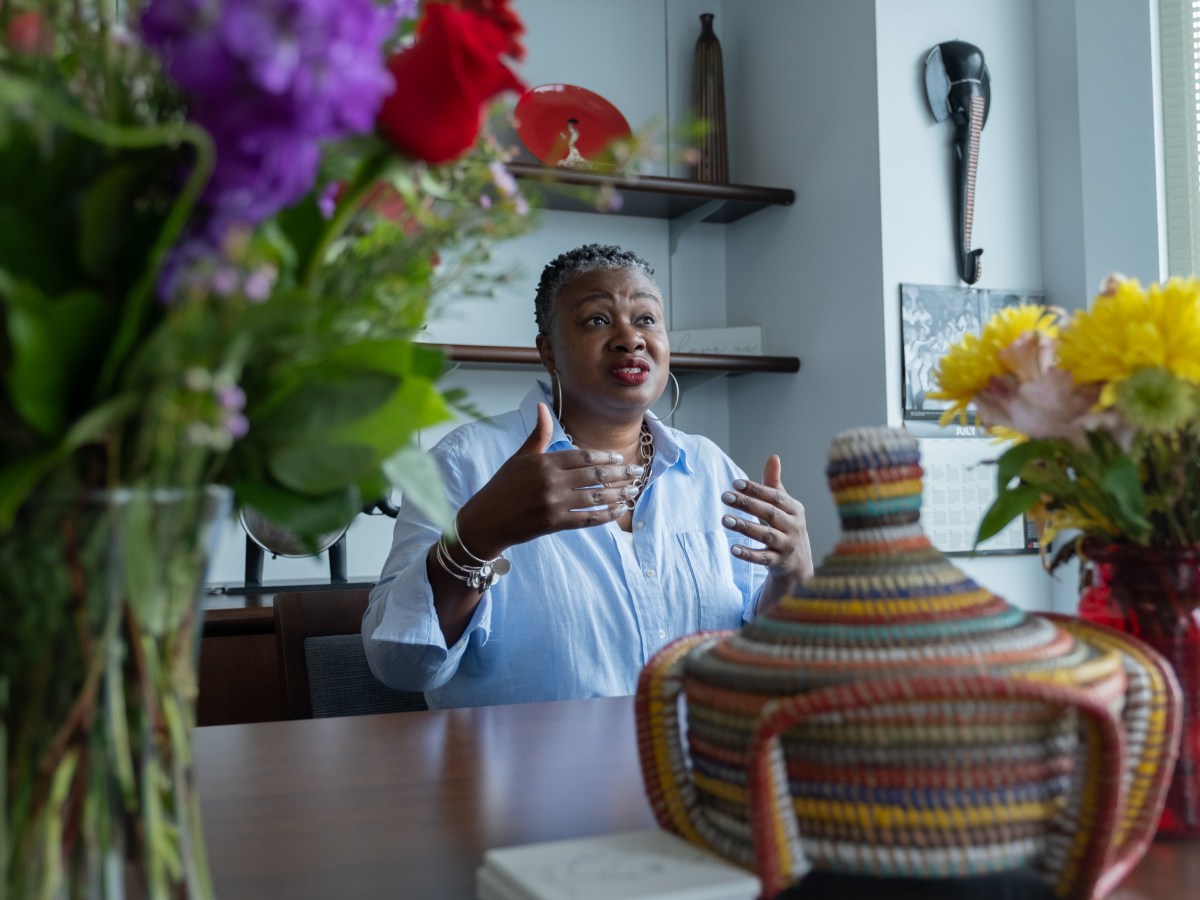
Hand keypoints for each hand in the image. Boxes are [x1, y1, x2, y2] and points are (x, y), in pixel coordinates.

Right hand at [455, 403, 643, 556]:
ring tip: (634, 491)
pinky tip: (618, 511)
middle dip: (619, 474)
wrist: (485, 521)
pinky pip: (587, 519)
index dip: (603, 458)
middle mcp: (551, 481)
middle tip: (637, 472)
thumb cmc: (502, 487)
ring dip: (618, 494)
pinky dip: (605, 515)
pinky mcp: (554, 524)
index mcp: (543, 462)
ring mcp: (553, 503)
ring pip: (595, 497)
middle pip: (593, 475)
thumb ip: (538, 434)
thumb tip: (542, 406)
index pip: (581, 456)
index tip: (618, 458)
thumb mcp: (519, 457)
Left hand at [721, 455, 813, 588]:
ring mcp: (788, 545)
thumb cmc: (786, 527)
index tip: (735, 483)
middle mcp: (794, 526)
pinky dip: (748, 554)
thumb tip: (773, 457)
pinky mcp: (779, 563)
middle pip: (769, 513)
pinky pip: (763, 558)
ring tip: (724, 520)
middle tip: (725, 496)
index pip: (775, 496)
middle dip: (747, 504)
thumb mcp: (783, 507)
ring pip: (766, 535)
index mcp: (795, 509)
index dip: (756, 489)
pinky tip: (732, 548)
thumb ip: (774, 485)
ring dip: (745, 527)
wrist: (799, 564)